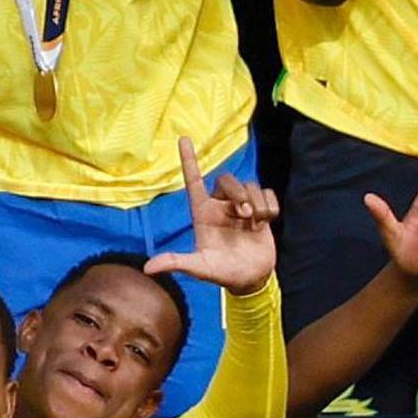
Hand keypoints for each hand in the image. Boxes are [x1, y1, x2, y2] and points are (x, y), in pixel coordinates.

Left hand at [139, 137, 279, 293]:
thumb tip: (148, 269)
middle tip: (244, 216)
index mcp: (202, 212)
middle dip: (238, 193)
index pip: (193, 180)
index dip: (188, 159)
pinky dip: (269, 206)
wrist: (250, 279)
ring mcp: (241, 207)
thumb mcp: (198, 268)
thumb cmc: (221, 272)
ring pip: (250, 185)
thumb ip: (176, 263)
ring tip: (254, 223)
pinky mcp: (260, 211)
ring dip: (256, 203)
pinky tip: (265, 223)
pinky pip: (267, 193)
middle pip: (227, 179)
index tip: (183, 138)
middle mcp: (220, 205)